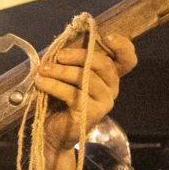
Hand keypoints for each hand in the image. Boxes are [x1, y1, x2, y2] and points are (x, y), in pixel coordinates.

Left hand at [37, 31, 137, 153]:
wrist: (53, 132)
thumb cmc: (59, 101)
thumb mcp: (67, 76)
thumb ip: (72, 61)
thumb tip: (61, 45)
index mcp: (109, 76)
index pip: (127, 59)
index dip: (122, 46)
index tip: (106, 37)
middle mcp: (111, 88)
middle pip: (103, 64)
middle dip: (78, 56)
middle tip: (57, 56)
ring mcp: (104, 102)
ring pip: (86, 77)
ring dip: (60, 71)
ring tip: (42, 71)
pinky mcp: (91, 113)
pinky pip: (73, 93)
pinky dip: (54, 85)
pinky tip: (41, 83)